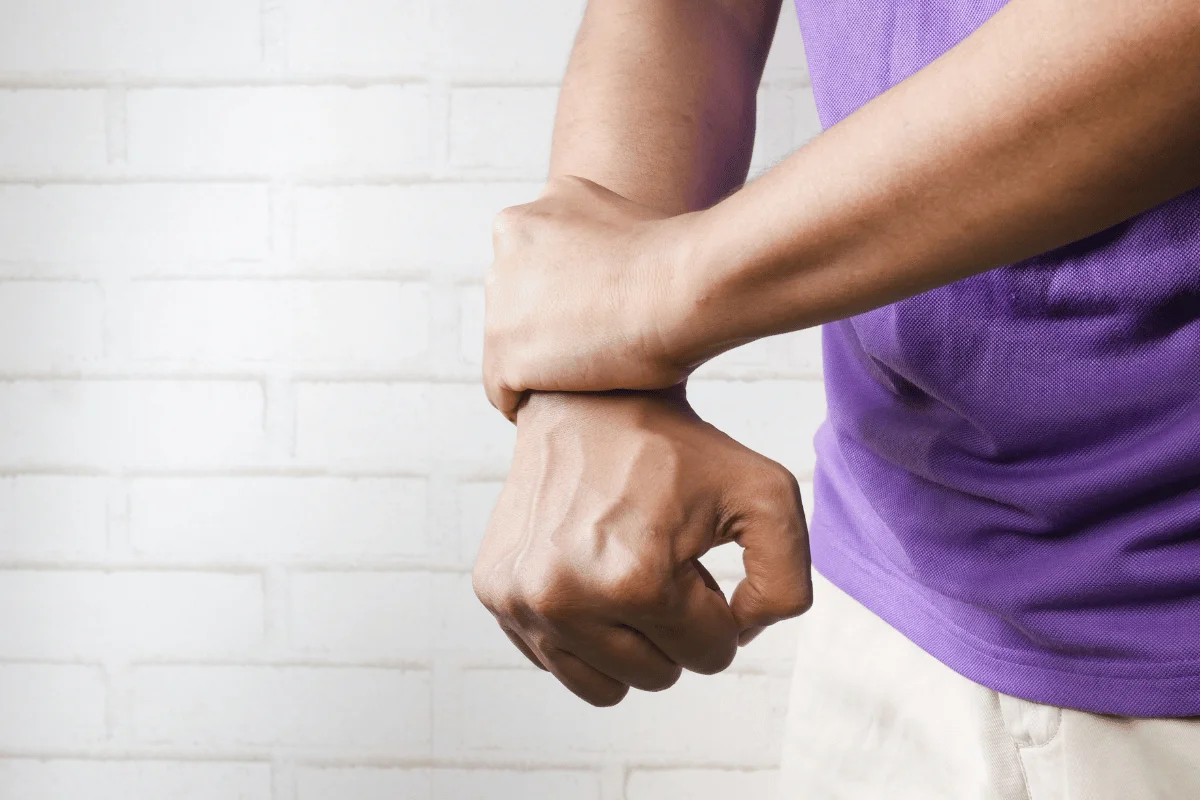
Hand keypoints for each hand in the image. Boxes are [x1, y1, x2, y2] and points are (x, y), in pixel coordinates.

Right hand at [471, 388, 811, 705]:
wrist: (585, 396)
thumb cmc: (678, 445)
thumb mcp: (766, 495)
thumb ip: (786, 584)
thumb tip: (739, 636)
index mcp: (636, 581)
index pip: (712, 655)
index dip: (719, 610)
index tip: (699, 562)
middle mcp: (566, 598)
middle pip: (659, 676)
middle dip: (675, 627)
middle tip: (663, 561)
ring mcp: (521, 599)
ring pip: (605, 685)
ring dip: (629, 639)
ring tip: (627, 571)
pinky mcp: (494, 592)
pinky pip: (556, 660)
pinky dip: (584, 631)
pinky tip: (589, 570)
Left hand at [483, 176, 704, 421]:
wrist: (683, 286)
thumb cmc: (674, 261)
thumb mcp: (618, 221)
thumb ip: (592, 241)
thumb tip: (600, 265)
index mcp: (531, 214)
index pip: (526, 266)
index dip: (556, 299)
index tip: (585, 323)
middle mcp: (506, 249)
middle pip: (512, 304)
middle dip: (541, 329)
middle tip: (584, 359)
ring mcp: (500, 302)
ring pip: (504, 348)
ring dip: (534, 369)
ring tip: (573, 394)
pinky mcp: (505, 352)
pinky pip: (502, 391)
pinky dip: (523, 406)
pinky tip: (556, 418)